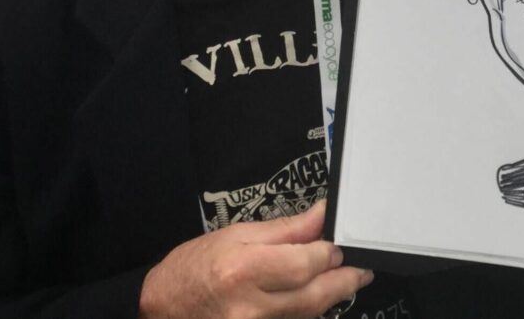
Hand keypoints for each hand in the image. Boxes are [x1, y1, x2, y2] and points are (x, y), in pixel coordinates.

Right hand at [138, 201, 372, 318]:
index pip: (306, 263)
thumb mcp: (236, 235)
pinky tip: (317, 297)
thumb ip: (285, 230)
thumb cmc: (195, 265)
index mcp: (244, 270)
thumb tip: (323, 215)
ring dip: (331, 297)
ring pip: (307, 314)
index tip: (342, 243)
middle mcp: (250, 307)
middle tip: (362, 270)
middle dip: (344, 281)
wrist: (161, 308)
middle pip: (314, 297)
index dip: (329, 253)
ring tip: (347, 279)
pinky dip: (308, 311)